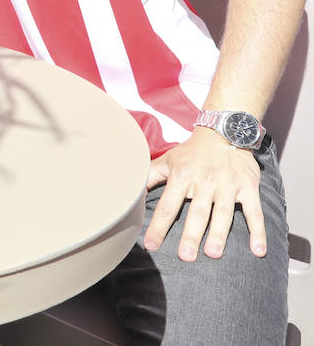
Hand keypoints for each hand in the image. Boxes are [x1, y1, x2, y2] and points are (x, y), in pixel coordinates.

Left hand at [143, 129, 265, 260]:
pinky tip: (258, 250)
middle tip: (185, 256)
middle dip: (190, 235)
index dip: (158, 226)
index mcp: (182, 177)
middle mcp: (204, 182)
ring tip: (213, 254)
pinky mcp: (248, 188)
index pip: (167, 205)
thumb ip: (150, 176)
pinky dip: (257, 231)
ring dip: (218, 234)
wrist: (224, 132)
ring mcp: (227, 185)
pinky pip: (254, 211)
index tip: (151, 245)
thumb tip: (129, 192)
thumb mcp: (168, 160)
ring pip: (222, 213)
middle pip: (196, 212)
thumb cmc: (192, 152)